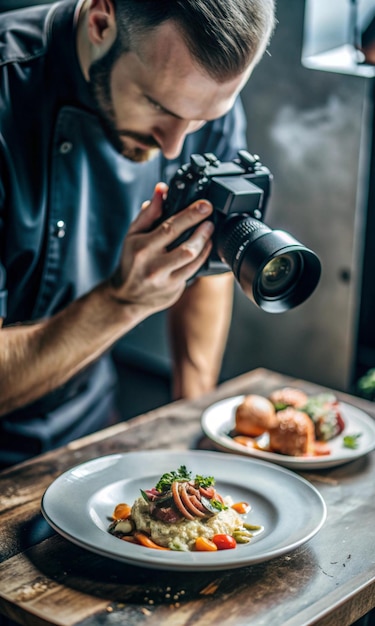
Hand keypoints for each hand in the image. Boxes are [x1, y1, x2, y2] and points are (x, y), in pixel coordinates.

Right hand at [108, 183, 213, 315]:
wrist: (127, 296)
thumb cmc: (131, 261)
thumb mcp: (133, 235)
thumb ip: (149, 213)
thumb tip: (162, 190)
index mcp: (141, 246)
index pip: (169, 227)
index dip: (190, 215)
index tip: (204, 205)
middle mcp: (153, 264)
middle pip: (184, 246)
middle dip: (202, 230)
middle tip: (210, 218)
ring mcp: (164, 278)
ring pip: (192, 259)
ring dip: (205, 242)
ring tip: (209, 230)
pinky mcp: (173, 288)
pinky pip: (193, 270)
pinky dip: (202, 256)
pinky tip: (206, 246)